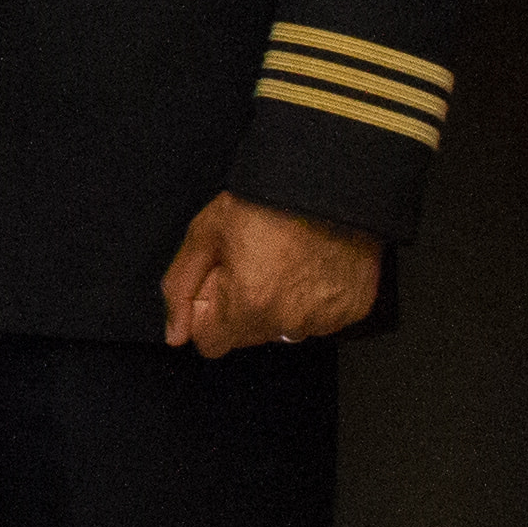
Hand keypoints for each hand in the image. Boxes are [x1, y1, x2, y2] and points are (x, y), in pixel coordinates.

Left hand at [159, 191, 380, 355]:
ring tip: (285, 262)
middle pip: (247, 336)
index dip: (207, 311)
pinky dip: (313, 300)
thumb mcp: (206, 233)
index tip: (219, 283)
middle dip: (241, 307)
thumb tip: (175, 333)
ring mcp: (325, 320)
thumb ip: (180, 287)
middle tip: (253, 264)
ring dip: (278, 307)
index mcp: (249, 304)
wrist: (329, 183)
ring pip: (284, 330)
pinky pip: (320, 320)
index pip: (211, 343)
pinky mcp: (353, 311)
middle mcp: (289, 322)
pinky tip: (311, 267)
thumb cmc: (268, 201)